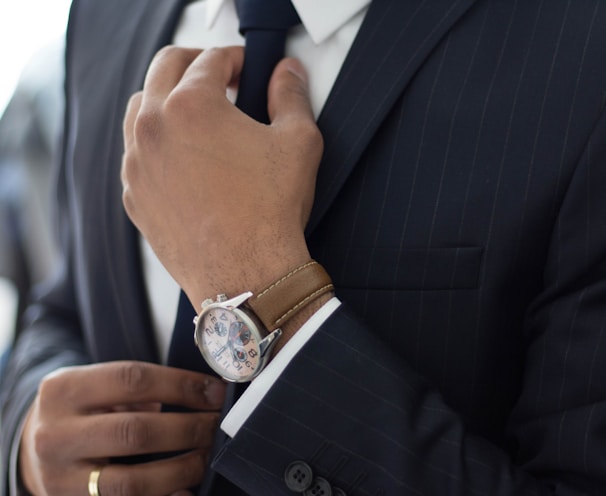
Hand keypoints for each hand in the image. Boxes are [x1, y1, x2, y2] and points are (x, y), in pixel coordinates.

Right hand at [19, 361, 225, 495]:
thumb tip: (203, 394)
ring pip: (132, 481)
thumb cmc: (79, 409)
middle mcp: (56, 434)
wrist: (33, 448)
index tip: (215, 392)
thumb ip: (137, 388)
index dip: (182, 385)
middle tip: (217, 426)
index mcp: (64, 390)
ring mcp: (60, 478)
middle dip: (188, 429)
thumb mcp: (94, 384)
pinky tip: (186, 489)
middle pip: (135, 432)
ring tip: (206, 456)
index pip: (134, 380)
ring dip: (181, 469)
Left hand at [121, 46, 322, 307]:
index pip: (210, 59)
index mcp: (191, 105)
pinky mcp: (134, 196)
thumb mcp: (298, 142)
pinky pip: (136, 154)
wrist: (246, 275)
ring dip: (168, 99)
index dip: (235, 58)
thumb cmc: (271, 212)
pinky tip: (182, 157)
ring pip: (140, 108)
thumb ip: (291, 96)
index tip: (247, 69)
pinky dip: (155, 143)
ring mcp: (136, 165)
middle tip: (220, 78)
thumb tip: (288, 74)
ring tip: (196, 115)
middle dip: (195, 64)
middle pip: (165, 68)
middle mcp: (153, 128)